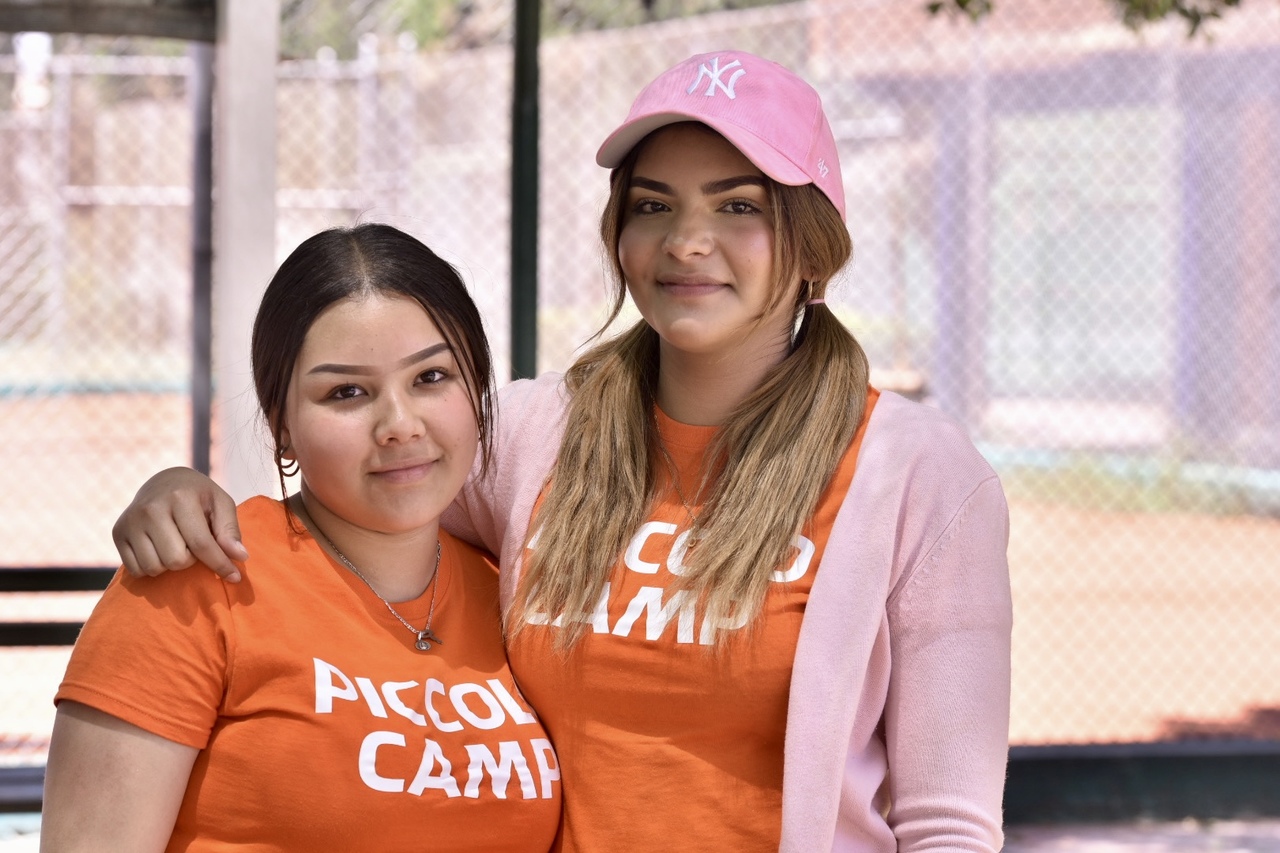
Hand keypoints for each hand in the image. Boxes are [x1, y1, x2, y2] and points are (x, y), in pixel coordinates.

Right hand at [111, 467, 246, 581]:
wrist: (163, 482)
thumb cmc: (198, 496)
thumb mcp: (221, 503)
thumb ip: (230, 530)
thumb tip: (240, 556)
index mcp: (180, 497)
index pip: (201, 543)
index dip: (220, 564)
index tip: (235, 577)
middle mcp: (150, 508)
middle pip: (177, 561)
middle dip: (191, 560)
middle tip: (193, 543)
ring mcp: (130, 521)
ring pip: (155, 568)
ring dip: (171, 564)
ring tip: (176, 544)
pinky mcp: (117, 533)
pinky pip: (137, 571)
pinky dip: (152, 567)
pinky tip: (159, 549)